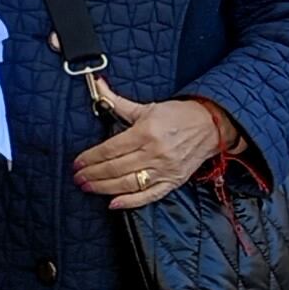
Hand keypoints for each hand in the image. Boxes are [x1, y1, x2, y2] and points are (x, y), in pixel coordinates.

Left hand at [74, 85, 223, 211]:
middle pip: (115, 168)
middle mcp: (155, 153)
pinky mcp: (173, 181)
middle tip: (78, 177)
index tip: (78, 162)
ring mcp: (165, 169)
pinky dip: (131, 202)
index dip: (91, 158)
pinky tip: (114, 203)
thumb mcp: (147, 107)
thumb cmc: (178, 115)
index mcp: (146, 132)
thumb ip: (117, 101)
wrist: (210, 126)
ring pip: (128, 183)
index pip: (110, 149)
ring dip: (104, 188)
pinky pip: (149, 196)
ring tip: (88, 187)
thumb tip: (98, 86)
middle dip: (93, 174)